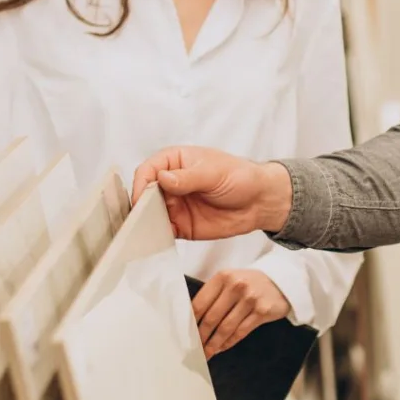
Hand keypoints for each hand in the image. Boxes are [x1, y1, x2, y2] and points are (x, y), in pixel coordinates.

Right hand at [132, 146, 292, 240]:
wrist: (259, 202)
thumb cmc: (240, 176)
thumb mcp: (214, 172)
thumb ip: (188, 177)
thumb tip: (163, 178)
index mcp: (176, 161)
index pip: (149, 169)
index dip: (141, 183)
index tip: (142, 198)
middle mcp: (171, 182)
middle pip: (145, 193)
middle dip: (140, 205)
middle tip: (141, 217)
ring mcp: (174, 204)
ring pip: (150, 214)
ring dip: (147, 222)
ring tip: (148, 230)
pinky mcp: (181, 225)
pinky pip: (163, 231)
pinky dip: (158, 236)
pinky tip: (159, 238)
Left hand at [193, 269, 289, 358]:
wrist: (280, 281)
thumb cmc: (250, 283)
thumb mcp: (231, 280)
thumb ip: (214, 294)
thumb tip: (194, 320)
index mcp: (223, 276)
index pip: (200, 303)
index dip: (191, 322)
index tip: (186, 334)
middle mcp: (236, 286)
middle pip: (211, 317)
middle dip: (201, 337)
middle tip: (195, 349)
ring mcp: (250, 298)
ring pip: (226, 328)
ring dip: (214, 344)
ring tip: (207, 353)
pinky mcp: (262, 311)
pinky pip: (241, 332)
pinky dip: (229, 343)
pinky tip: (222, 348)